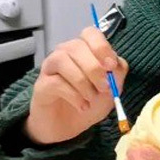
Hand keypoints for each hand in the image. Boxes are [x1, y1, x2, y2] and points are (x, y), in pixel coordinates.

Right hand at [25, 27, 127, 144]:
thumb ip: (117, 73)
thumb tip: (115, 64)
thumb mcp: (112, 89)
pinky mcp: (41, 85)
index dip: (101, 46)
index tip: (111, 66)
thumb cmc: (90, 103)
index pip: (90, 33)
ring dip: (83, 82)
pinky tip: (82, 106)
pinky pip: (56, 82)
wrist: (68, 126)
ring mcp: (50, 67)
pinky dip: (74, 96)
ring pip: (63, 60)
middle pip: (76, 46)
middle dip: (94, 68)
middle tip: (104, 88)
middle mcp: (65, 53)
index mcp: (85, 50)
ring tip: (91, 99)